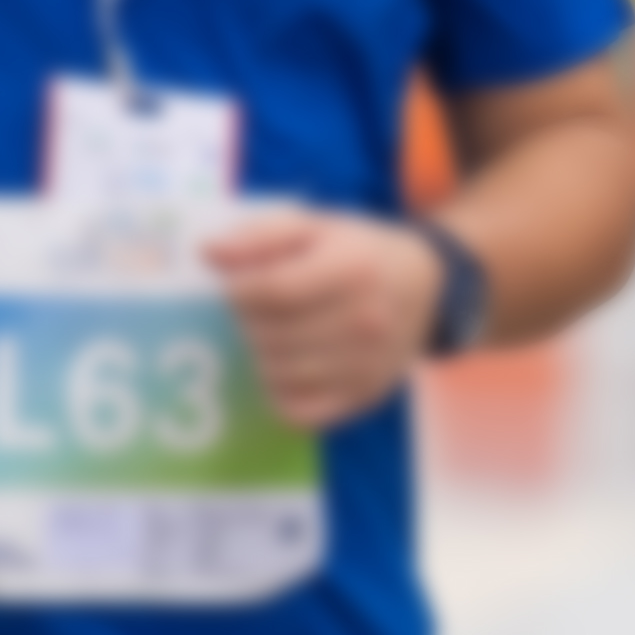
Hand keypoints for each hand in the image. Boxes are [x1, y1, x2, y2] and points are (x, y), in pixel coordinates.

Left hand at [203, 203, 448, 431]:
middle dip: (246, 321)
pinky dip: (280, 391)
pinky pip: (299, 409)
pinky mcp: (364, 395)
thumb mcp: (314, 225)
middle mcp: (367, 320)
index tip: (231, 285)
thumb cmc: (358, 251)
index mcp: (353, 269)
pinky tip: (285, 366)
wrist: (425, 287)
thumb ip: (261, 234)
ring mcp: (368, 364)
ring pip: (280, 373)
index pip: (274, 290)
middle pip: (273, 333)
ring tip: (268, 333)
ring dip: (260, 354)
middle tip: (250, 309)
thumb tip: (209, 254)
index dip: (238, 290)